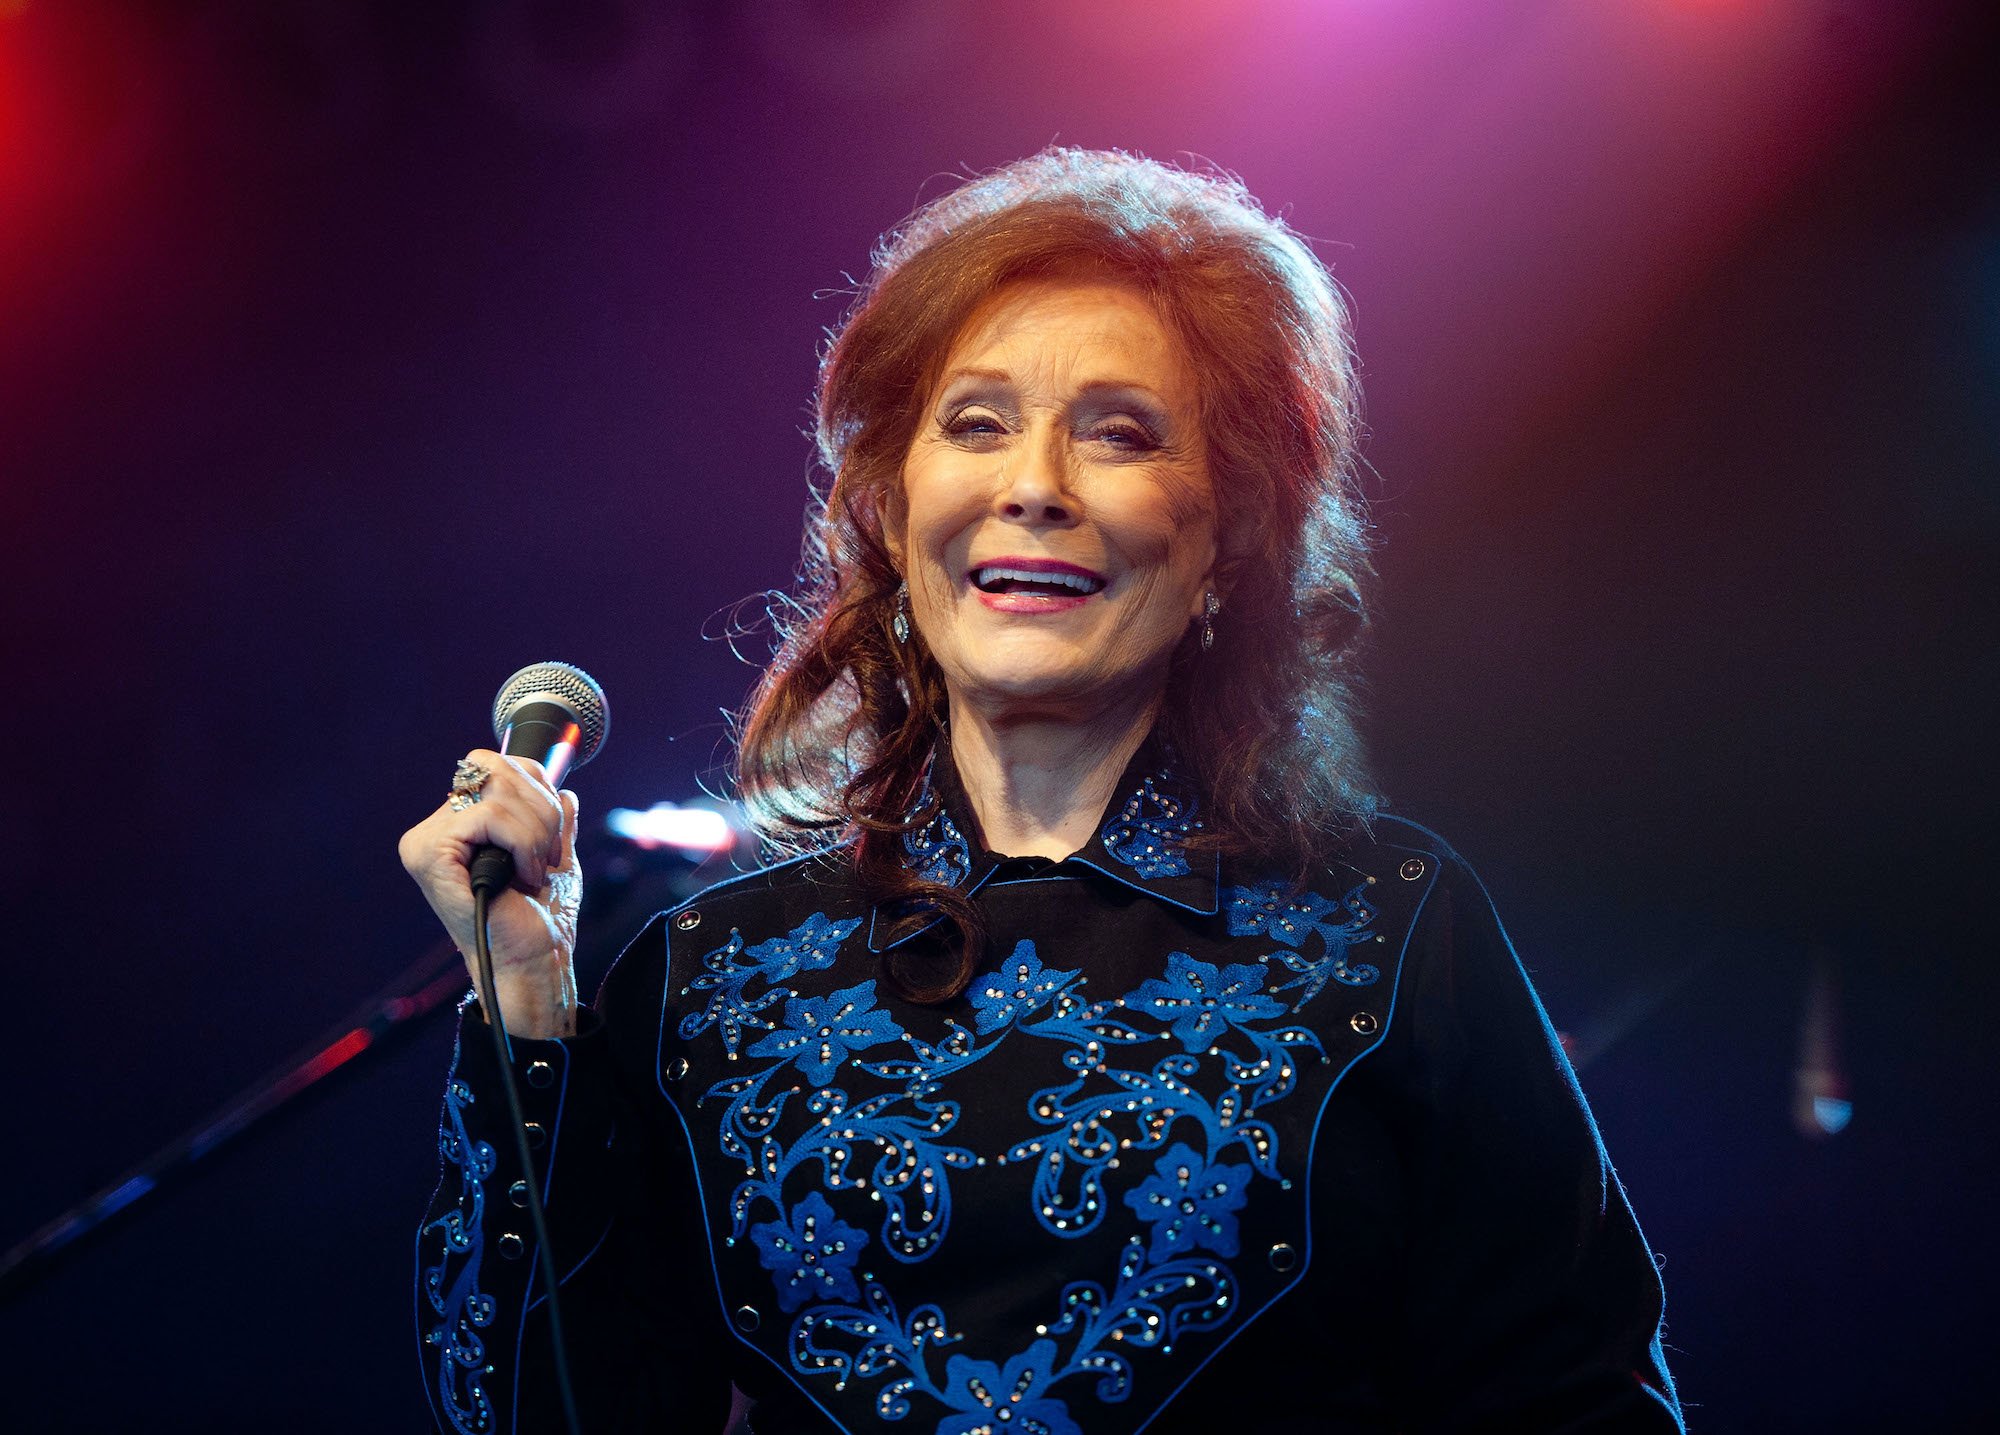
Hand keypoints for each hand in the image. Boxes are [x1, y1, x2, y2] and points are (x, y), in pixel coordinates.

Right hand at [398, 750, 581, 1038]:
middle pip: (496, 768)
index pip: (494, 764)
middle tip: (545, 855)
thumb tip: (565, 788)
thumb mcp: (553, 854)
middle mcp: (431, 830)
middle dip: (540, 808)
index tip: (550, 837)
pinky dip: (520, 842)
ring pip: (496, 790)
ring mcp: (425, 842)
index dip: (537, 789)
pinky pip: (487, 815)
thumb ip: (554, 818)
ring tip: (533, 868)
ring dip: (535, 831)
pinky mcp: (430, 855)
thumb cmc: (539, 918)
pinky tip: (521, 875)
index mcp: (454, 826)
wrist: (534, 960)